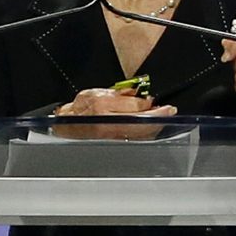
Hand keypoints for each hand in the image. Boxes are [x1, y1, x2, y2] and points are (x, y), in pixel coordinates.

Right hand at [53, 88, 176, 138]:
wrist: (67, 125)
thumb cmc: (80, 108)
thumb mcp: (98, 92)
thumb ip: (119, 93)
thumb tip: (138, 93)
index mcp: (103, 105)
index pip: (134, 106)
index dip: (149, 105)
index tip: (160, 103)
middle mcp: (106, 121)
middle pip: (140, 121)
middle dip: (157, 117)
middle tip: (168, 111)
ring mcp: (109, 135)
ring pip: (138, 133)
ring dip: (153, 126)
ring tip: (160, 118)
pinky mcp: (111, 143)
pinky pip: (132, 139)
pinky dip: (144, 134)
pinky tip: (149, 128)